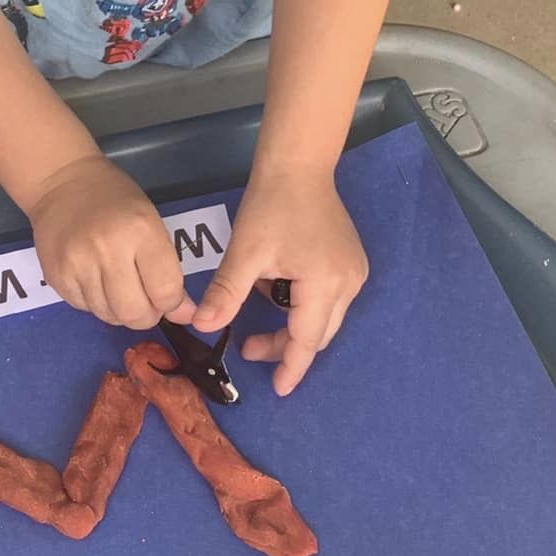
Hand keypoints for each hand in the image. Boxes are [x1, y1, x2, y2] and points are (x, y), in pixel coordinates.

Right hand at [27, 153, 194, 329]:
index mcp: (140, 231)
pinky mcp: (56, 276)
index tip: (169, 298)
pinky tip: (95, 279)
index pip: (166, 292)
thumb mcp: (150, 221)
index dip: (172, 303)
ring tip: (118, 285)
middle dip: (146, 315)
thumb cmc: (114, 198)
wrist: (61, 182)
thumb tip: (185, 314)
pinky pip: (85, 308)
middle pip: (135, 313)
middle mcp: (108, 250)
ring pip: (109, 316)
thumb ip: (168, 269)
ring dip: (120, 310)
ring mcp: (78, 264)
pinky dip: (96, 302)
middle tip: (145, 300)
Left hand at [191, 167, 367, 395]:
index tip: (277, 390)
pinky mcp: (351, 263)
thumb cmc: (270, 205)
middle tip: (247, 346)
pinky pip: (327, 299)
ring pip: (323, 318)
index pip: (307, 340)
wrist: (298, 165)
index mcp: (325, 283)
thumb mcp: (244, 252)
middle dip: (284, 347)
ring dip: (291, 323)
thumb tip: (201, 326)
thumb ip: (225, 293)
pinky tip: (276, 286)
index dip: (290, 366)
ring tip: (257, 305)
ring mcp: (354, 272)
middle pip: (317, 333)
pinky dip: (301, 304)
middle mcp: (349, 283)